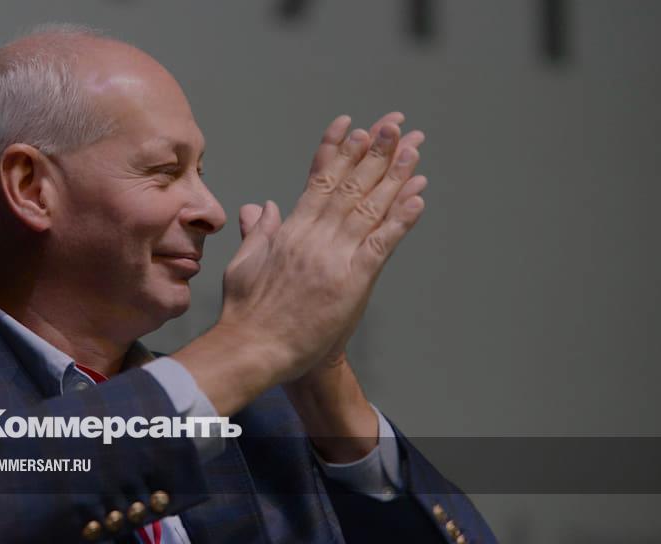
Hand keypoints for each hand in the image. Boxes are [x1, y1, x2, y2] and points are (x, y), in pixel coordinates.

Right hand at [221, 112, 427, 382]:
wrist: (254, 349)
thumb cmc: (247, 313)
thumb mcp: (243, 264)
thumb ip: (256, 232)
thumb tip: (258, 206)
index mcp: (289, 230)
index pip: (318, 180)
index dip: (338, 150)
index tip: (353, 125)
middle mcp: (314, 237)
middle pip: (350, 185)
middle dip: (375, 151)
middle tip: (394, 123)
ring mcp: (335, 258)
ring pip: (369, 207)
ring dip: (394, 175)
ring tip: (412, 148)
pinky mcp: (353, 282)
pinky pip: (382, 244)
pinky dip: (401, 219)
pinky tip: (417, 197)